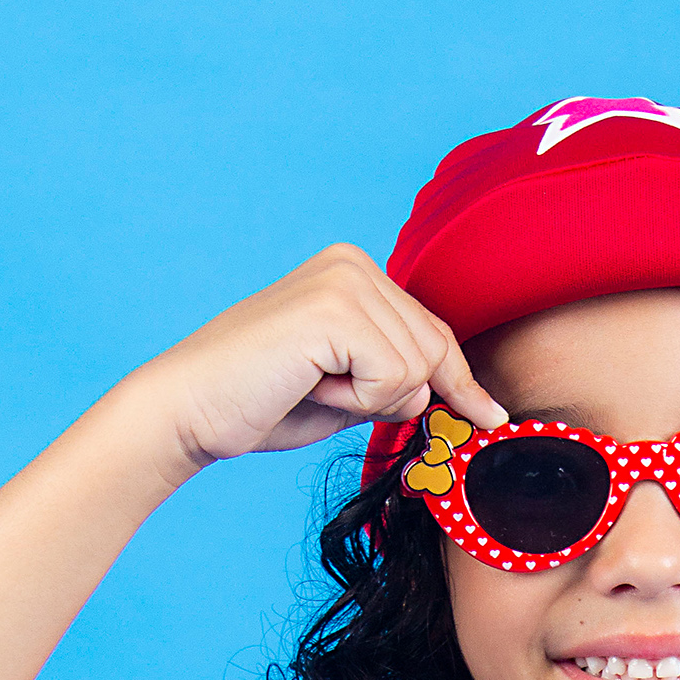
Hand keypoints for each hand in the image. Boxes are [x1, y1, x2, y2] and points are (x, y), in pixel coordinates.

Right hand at [135, 244, 507, 477]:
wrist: (190, 409)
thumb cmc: (260, 403)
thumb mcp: (348, 389)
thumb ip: (397, 380)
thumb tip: (462, 400)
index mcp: (355, 271)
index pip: (435, 334)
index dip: (461, 384)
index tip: (489, 416)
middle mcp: (354, 263)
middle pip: (436, 352)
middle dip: (395, 396)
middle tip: (322, 391)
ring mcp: (345, 281)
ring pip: (419, 370)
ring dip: (369, 400)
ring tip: (311, 384)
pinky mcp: (336, 310)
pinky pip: (395, 378)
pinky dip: (357, 400)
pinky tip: (310, 383)